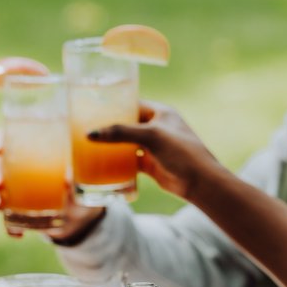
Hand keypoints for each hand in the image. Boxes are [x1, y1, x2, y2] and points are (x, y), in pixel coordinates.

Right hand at [0, 129, 103, 240]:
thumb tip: (68, 174)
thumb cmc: (77, 188)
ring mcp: (13, 187)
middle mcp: (17, 166)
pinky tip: (18, 234)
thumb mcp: (79, 184)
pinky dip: (9, 226)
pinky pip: (5, 215)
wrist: (77, 215)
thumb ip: (72, 181)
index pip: (8, 137)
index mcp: (30, 150)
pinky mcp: (14, 207)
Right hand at [87, 101, 220, 201]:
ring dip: (113, 145)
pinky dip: (119, 163)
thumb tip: (91, 134)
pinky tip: (103, 164)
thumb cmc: (182, 152)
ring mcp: (154, 147)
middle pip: (128, 124)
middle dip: (110, 126)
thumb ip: (121, 132)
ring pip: (128, 143)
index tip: (94, 107)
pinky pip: (130, 161)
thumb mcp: (151, 136)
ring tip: (90, 144)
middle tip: (86, 126)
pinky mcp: (151, 165)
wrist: (200, 182)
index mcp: (161, 113)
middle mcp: (157, 128)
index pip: (133, 103)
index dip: (115, 105)